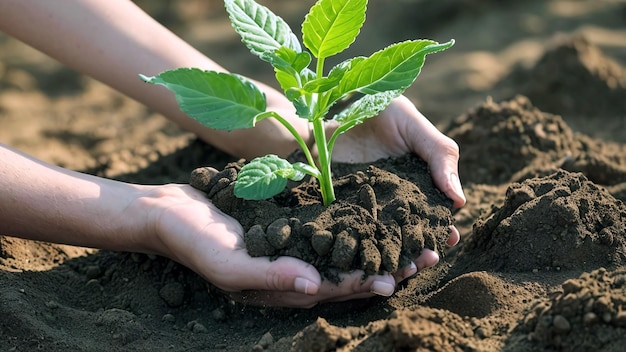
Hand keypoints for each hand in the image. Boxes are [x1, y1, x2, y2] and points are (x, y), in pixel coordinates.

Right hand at [140, 184, 416, 307]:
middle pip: (349, 271)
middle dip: (386, 265)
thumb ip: (271, 276)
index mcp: (284, 286)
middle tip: (426, 252)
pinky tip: (375, 206)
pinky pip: (329, 224)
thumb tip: (314, 286)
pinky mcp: (292, 223)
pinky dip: (354, 219)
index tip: (399, 275)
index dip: (366, 283)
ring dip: (379, 242)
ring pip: (345, 247)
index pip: (334, 288)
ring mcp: (294, 246)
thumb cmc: (196, 242)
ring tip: (414, 231)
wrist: (173, 213)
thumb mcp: (230, 262)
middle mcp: (295, 269)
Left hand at [329, 95, 465, 262]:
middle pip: (408, 230)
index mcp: (416, 184)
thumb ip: (438, 155)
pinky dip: (356, 244)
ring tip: (398, 266)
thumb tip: (459, 199)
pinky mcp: (338, 207)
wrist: (329, 106)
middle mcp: (392, 200)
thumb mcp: (412, 124)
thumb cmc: (379, 109)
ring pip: (381, 236)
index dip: (442, 226)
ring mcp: (365, 205)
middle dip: (418, 247)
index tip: (448, 239)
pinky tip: (361, 256)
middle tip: (423, 259)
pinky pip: (349, 229)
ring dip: (391, 253)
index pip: (433, 211)